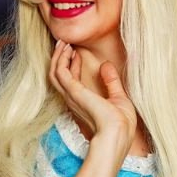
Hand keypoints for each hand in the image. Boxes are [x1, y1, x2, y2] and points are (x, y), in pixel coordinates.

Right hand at [49, 41, 136, 159]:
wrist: (118, 133)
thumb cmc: (121, 123)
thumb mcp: (119, 97)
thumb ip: (111, 81)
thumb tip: (106, 65)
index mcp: (83, 103)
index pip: (71, 81)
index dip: (72, 65)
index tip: (76, 52)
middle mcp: (73, 100)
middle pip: (57, 76)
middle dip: (59, 59)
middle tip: (64, 43)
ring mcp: (71, 96)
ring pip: (54, 72)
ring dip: (57, 56)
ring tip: (63, 43)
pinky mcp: (73, 92)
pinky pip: (60, 72)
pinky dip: (61, 59)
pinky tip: (68, 50)